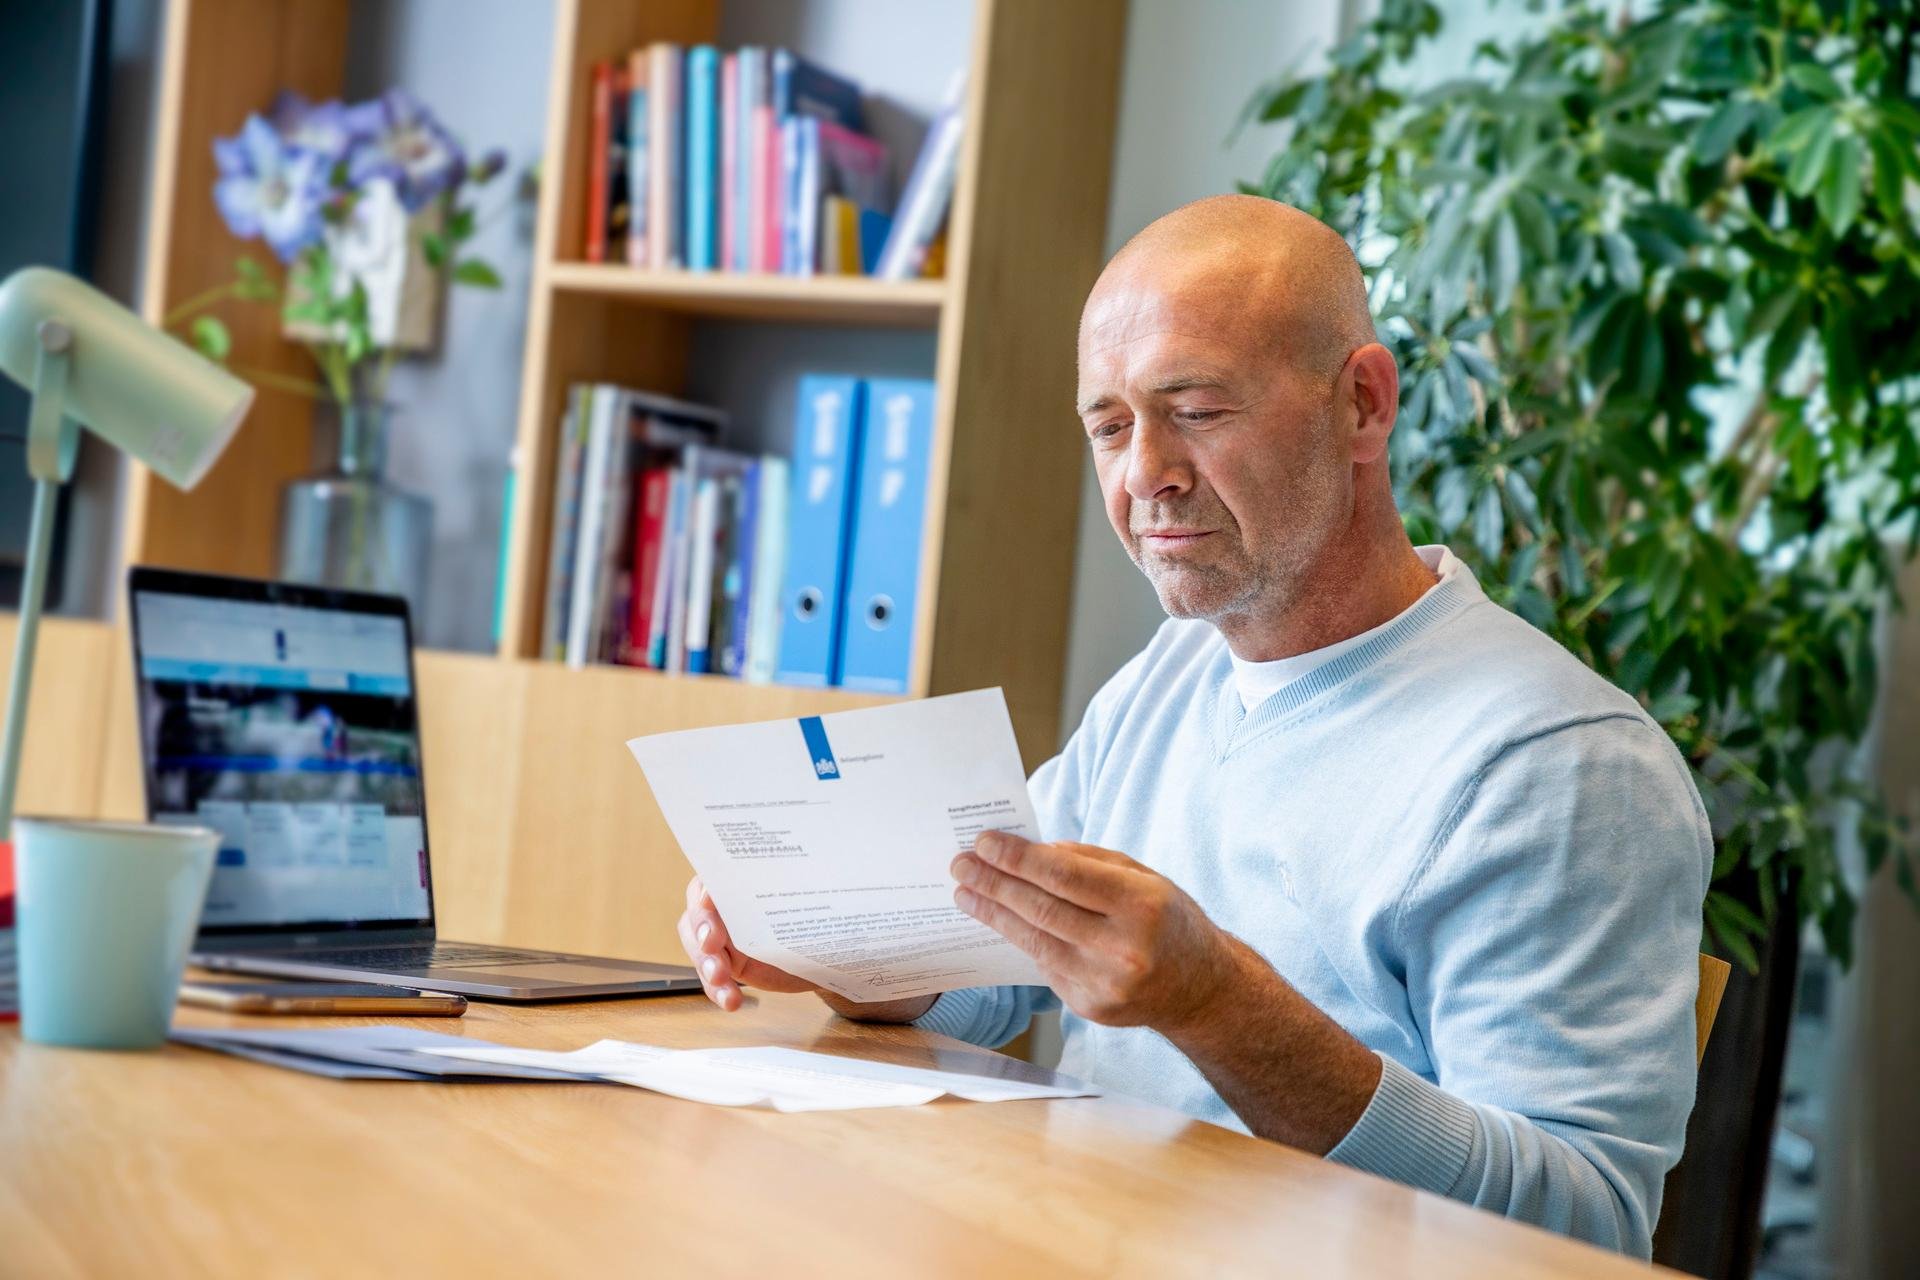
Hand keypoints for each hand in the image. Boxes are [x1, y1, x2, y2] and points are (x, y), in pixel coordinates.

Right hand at [676, 875, 820, 1010]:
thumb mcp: (804, 895)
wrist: (822, 947)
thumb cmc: (810, 911)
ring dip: (707, 965)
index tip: (709, 899)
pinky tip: (731, 1001)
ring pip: (699, 950)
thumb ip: (791, 886)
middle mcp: (721, 907)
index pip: (712, 878)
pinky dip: (719, 991)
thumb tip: (801, 866)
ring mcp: (719, 938)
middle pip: (697, 916)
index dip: (706, 888)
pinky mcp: (725, 965)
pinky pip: (713, 981)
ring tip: (721, 978)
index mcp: (737, 880)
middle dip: (703, 930)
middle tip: (712, 944)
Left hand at [950, 832, 1233, 1034]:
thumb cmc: (1170, 921)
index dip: (1018, 858)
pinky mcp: (1090, 1007)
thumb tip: (1030, 851)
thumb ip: (1089, 861)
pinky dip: (1022, 940)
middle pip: (1041, 909)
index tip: (984, 842)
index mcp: (1141, 905)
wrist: (1202, 989)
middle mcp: (1123, 948)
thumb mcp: (1143, 878)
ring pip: (1033, 941)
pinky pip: (1045, 966)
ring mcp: (1105, 984)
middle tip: (961, 864)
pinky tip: (1001, 921)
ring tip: (965, 893)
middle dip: (994, 883)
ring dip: (993, 914)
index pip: (1064, 876)